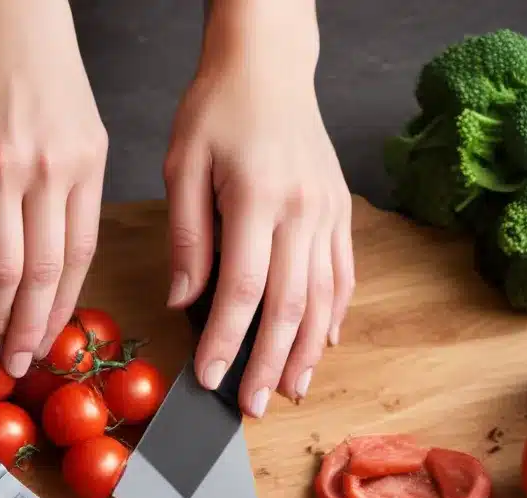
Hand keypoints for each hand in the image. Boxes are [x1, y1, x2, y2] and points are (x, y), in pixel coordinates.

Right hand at [0, 0, 107, 377]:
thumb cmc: (37, 68)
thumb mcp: (79, 132)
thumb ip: (68, 198)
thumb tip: (47, 270)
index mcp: (84, 167)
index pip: (76, 262)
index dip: (59, 315)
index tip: (46, 346)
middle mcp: (43, 170)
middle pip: (39, 277)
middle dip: (27, 333)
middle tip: (13, 366)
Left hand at [163, 2, 353, 415]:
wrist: (269, 63)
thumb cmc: (217, 109)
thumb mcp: (183, 165)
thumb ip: (187, 237)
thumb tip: (184, 301)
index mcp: (256, 199)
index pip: (243, 290)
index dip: (226, 342)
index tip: (208, 378)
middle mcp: (301, 211)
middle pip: (289, 306)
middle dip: (270, 364)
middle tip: (254, 405)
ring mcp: (329, 213)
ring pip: (323, 299)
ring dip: (308, 352)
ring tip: (292, 390)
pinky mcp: (341, 212)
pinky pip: (344, 275)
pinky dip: (334, 315)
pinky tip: (324, 344)